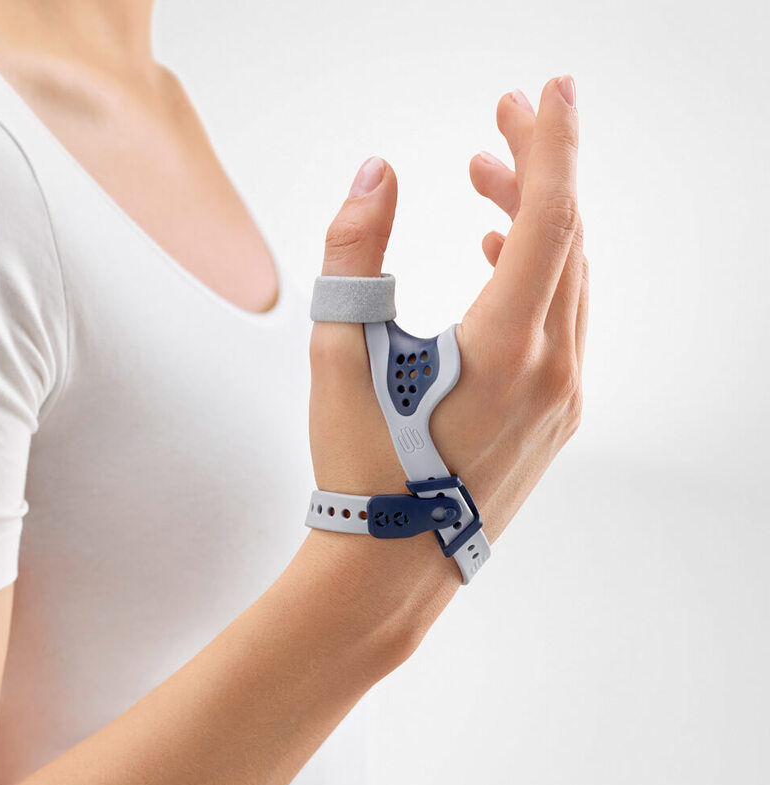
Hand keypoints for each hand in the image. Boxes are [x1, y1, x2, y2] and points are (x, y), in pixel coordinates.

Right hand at [309, 75, 586, 555]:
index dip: (551, 144)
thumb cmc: (362, 469)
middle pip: (565, 239)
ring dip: (535, 224)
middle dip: (537, 171)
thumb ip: (353, 251)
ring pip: (568, 280)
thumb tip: (375, 172)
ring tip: (486, 183)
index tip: (549, 92)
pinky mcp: (556, 416)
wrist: (391, 566)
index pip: (549, 217)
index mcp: (507, 348)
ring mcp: (564, 397)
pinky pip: (563, 322)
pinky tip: (498, 257)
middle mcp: (554, 369)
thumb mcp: (340, 351)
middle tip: (500, 125)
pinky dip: (539, 276)